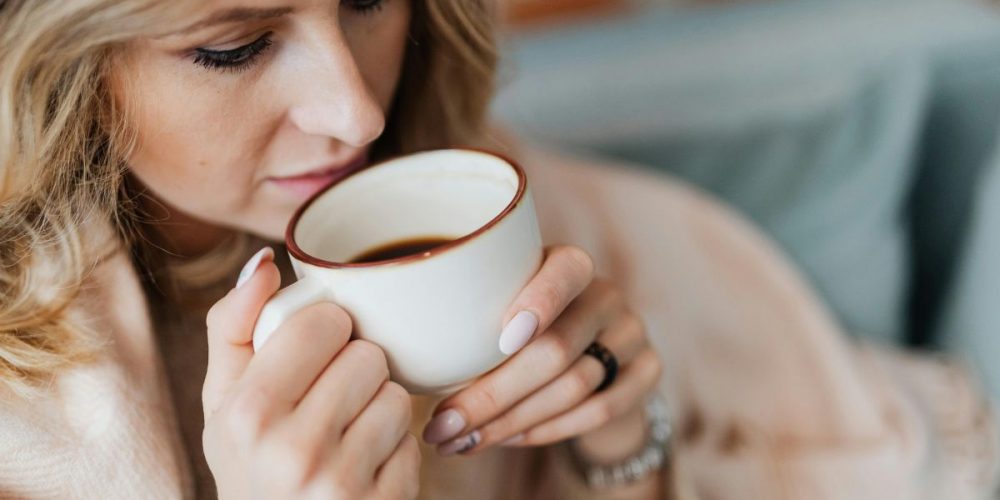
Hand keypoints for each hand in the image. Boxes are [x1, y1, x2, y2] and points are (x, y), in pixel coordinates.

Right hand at [202, 248, 419, 499]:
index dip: (326, 332)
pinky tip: (363, 467)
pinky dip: (394, 450)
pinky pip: (414, 442)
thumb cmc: (251, 465)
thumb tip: (264, 262)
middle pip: (368, 355)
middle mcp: (293, 449)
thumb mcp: (222, 403)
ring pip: (397, 395)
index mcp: (247, 412)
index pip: (322, 322)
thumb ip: (233, 327)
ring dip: (379, 409)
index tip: (314, 354)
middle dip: (354, 371)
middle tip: (329, 400)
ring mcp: (341, 482)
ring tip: (346, 434)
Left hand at [421, 245, 661, 455]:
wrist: (595, 358)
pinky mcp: (648, 372)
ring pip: (574, 386)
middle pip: (555, 348)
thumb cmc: (523, 328)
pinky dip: (546, 431)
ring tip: (461, 441)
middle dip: (492, 394)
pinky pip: (598, 411)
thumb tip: (405, 346)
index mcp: (569, 264)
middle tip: (443, 426)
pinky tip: (507, 440)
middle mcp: (606, 293)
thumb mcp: (502, 306)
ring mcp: (631, 333)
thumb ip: (470, 313)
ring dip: (511, 422)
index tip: (501, 339)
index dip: (538, 301)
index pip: (565, 271)